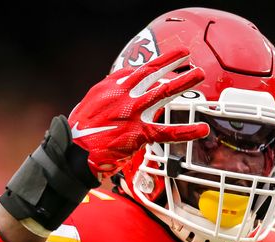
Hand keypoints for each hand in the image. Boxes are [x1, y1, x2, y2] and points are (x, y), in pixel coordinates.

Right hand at [67, 47, 209, 177]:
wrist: (72, 152)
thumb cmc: (79, 133)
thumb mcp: (91, 105)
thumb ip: (109, 98)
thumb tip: (122, 94)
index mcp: (110, 87)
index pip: (135, 72)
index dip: (153, 65)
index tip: (164, 62)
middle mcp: (122, 95)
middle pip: (151, 73)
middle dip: (171, 64)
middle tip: (187, 57)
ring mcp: (132, 112)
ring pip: (163, 92)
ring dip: (183, 82)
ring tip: (199, 74)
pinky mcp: (138, 133)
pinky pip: (167, 131)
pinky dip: (186, 131)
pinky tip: (202, 129)